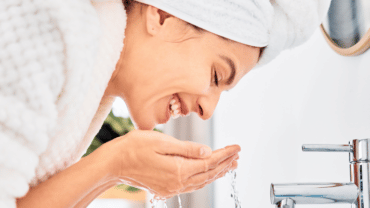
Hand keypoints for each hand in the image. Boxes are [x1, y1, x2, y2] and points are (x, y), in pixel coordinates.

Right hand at [101, 130, 239, 198]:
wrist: (113, 163)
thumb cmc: (133, 147)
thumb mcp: (161, 142)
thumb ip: (187, 149)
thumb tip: (208, 152)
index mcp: (178, 169)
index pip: (209, 162)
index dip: (225, 155)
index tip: (237, 147)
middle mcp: (177, 182)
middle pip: (207, 174)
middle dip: (224, 164)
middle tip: (237, 156)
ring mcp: (170, 187)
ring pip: (200, 181)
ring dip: (216, 172)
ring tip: (229, 165)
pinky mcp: (165, 188)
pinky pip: (190, 184)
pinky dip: (203, 178)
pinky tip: (207, 173)